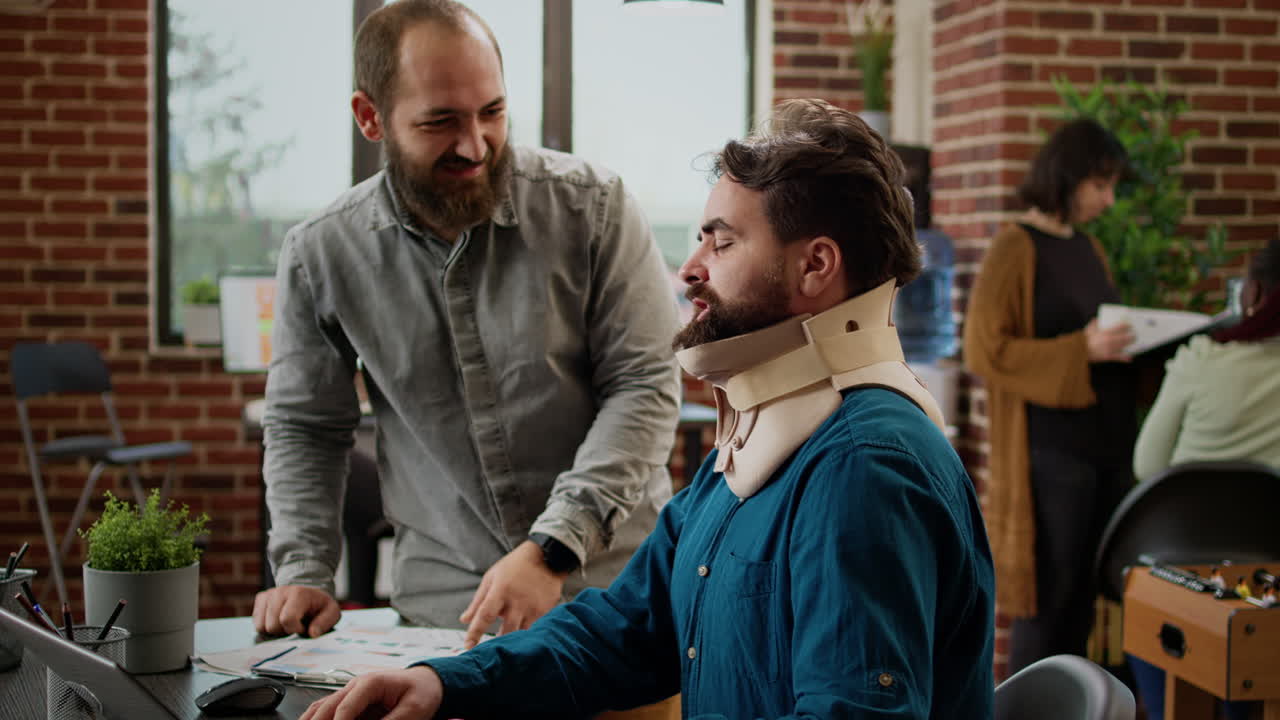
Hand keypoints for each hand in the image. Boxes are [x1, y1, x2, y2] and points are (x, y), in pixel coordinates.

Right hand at [252, 585, 340, 637]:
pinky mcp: (261, 598)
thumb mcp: (331, 612)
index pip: (287, 619)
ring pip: (261, 626)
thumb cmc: (319, 605)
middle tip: (295, 626)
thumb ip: (324, 623)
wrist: (309, 592)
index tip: (303, 628)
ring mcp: (269, 594)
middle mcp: (280, 591)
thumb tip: (312, 634)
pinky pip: (256, 623)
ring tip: (286, 623)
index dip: (295, 630)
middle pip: (272, 625)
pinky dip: (266, 626)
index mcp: (299, 593)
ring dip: (274, 630)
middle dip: (284, 631)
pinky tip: (278, 620)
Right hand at [299, 666, 442, 719]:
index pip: (345, 707)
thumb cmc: (422, 691)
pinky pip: (327, 711)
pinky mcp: (351, 704)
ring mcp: (351, 694)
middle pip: (326, 706)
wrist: (427, 682)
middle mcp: (356, 686)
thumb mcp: (413, 710)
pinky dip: (317, 719)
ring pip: (321, 708)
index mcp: (371, 682)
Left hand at [459, 540, 566, 648]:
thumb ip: (478, 601)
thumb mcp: (492, 578)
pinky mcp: (545, 611)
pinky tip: (522, 634)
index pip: (484, 616)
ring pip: (522, 634)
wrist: (547, 557)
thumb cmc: (515, 566)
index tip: (468, 647)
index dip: (475, 633)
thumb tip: (464, 620)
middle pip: (506, 630)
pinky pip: (534, 629)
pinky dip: (526, 634)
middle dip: (497, 643)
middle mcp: (518, 600)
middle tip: (490, 652)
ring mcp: (533, 607)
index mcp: (501, 590)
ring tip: (506, 645)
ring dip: (512, 641)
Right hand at [1084, 318, 1134, 362]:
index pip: (1121, 327)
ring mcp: (1110, 349)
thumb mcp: (1088, 329)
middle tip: (1135, 335)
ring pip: (1124, 346)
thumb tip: (1097, 319)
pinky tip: (1130, 358)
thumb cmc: (1082, 340)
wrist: (1078, 352)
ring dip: (1130, 344)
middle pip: (1125, 337)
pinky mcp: (1108, 356)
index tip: (1130, 325)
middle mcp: (1110, 340)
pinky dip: (1125, 358)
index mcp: (1106, 332)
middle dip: (1131, 336)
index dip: (1127, 326)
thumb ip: (1094, 323)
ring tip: (1133, 342)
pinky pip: (1118, 357)